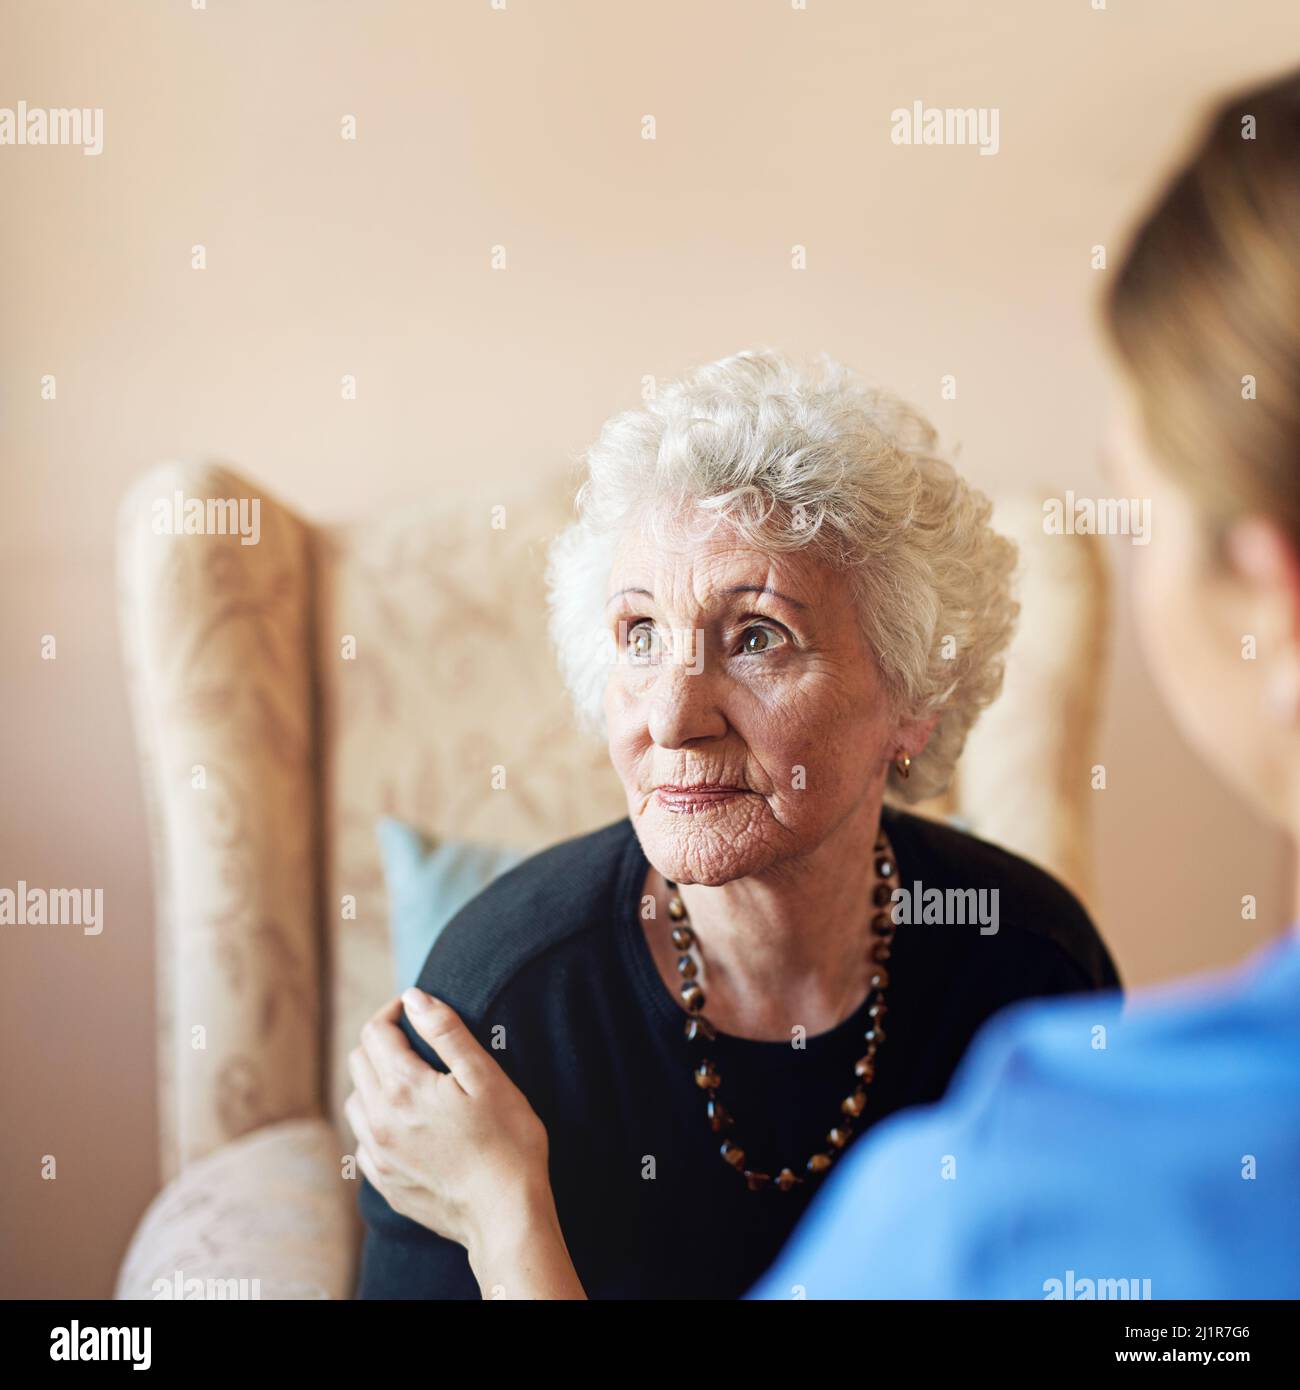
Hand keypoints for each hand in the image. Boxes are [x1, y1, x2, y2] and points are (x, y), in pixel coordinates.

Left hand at [345, 989, 555, 1266]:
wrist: (506, 1214)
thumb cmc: (507, 1141)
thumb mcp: (485, 1076)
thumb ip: (445, 1031)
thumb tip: (413, 998)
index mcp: (403, 1088)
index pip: (376, 1032)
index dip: (393, 1011)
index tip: (412, 1008)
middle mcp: (379, 1120)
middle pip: (359, 1061)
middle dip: (382, 1040)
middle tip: (414, 1039)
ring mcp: (378, 1156)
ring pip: (356, 1100)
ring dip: (374, 1080)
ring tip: (410, 1079)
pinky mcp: (384, 1182)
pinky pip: (364, 1140)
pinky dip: (377, 1121)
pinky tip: (406, 1123)